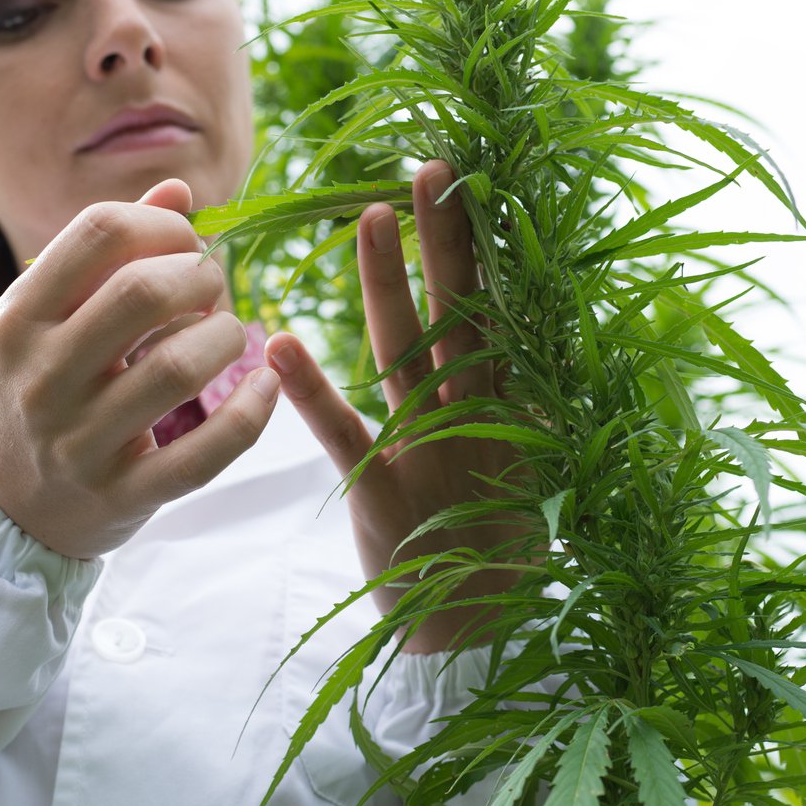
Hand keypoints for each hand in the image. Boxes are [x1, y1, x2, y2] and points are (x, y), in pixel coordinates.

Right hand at [0, 178, 280, 560]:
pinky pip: (206, 451)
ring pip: (181, 366)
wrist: (4, 510)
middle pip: (144, 291)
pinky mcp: (125, 495)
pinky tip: (264, 387)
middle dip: (200, 276)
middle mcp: (43, 378)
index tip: (185, 243)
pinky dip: (251, 411)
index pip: (99, 232)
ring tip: (227, 336)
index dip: (163, 223)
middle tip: (213, 289)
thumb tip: (180, 188)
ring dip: (226, 337)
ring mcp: (81, 442)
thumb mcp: (47, 320)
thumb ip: (105, 253)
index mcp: (18, 320)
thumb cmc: (37, 391)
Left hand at [264, 160, 534, 654]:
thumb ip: (516, 404)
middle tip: (431, 168)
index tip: (468, 180)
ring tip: (369, 219)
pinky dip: (313, 390)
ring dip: (388, 286)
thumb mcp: (520, 468)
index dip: (480, 245)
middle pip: (461, 313)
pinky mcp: (389, 495)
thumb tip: (524, 333)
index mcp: (509, 408)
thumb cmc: (492, 546)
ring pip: (409, 353)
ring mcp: (435, 453)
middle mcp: (477, 419)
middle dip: (446, 241)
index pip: (494, 310)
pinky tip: (281, 342)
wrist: (484, 637)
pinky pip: (346, 433)